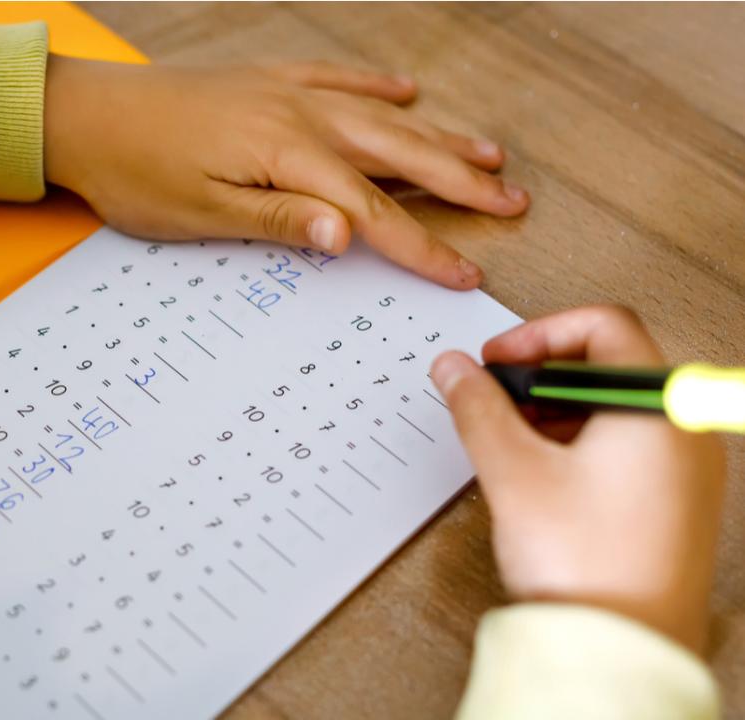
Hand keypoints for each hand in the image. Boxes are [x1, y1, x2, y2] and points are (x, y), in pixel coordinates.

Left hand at [43, 56, 529, 288]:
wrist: (84, 113)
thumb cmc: (135, 171)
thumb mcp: (201, 212)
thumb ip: (279, 221)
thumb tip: (346, 236)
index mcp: (285, 156)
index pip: (371, 210)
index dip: (421, 245)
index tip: (464, 271)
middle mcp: (298, 116)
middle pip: (396, 155)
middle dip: (459, 183)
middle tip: (511, 202)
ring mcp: (286, 93)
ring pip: (380, 117)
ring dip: (438, 135)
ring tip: (488, 153)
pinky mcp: (267, 82)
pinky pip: (337, 79)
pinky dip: (376, 87)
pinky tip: (407, 92)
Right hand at [431, 306, 724, 651]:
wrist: (617, 649)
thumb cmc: (586, 565)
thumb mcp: (514, 470)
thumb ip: (478, 407)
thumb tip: (456, 369)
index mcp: (656, 407)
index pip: (603, 326)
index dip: (538, 334)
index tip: (498, 360)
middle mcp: (682, 428)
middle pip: (610, 363)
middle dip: (542, 374)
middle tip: (498, 398)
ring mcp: (685, 467)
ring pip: (615, 405)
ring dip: (556, 407)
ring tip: (512, 438)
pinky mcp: (674, 498)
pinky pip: (627, 442)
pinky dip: (579, 438)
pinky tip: (542, 469)